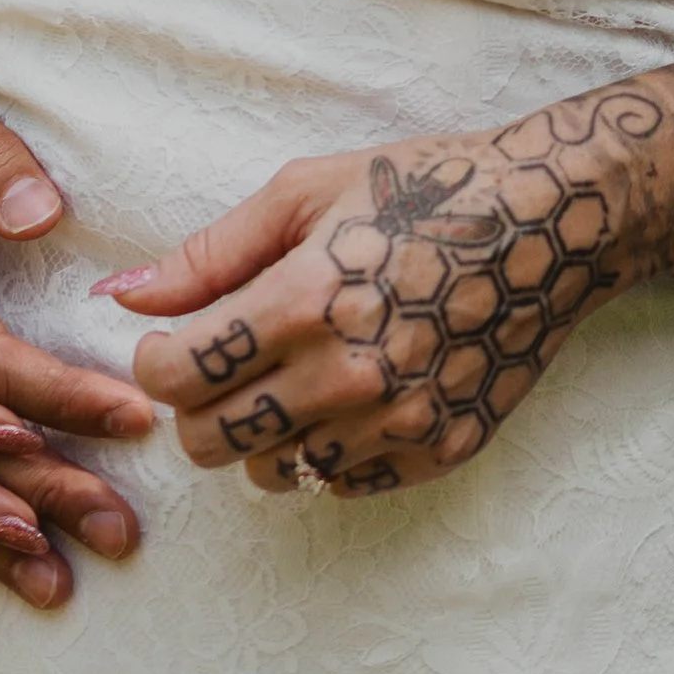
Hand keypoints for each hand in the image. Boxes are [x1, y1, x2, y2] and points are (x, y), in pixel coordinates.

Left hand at [102, 104, 654, 499]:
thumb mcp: (307, 190)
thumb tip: (122, 297)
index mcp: (305, 300)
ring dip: (264, 435)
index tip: (175, 342)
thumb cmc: (423, 188)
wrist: (552, 222)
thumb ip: (209, 253)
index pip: (174, 379)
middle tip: (230, 361)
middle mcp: (347, 377)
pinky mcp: (436, 453)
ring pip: (272, 476)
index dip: (155, 362)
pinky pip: (341, 485)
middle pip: (209, 443)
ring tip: (297, 374)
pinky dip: (330, 450)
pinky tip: (353, 392)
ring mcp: (396, 424)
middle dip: (198, 405)